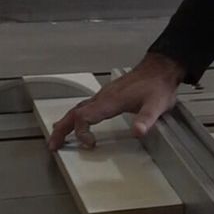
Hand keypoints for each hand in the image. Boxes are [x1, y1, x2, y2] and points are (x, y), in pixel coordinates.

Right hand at [46, 53, 184, 150]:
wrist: (161, 68)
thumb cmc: (158, 86)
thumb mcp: (157, 105)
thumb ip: (146, 119)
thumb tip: (138, 132)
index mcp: (111, 101)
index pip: (84, 116)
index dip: (81, 132)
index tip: (90, 144)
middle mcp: (104, 97)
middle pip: (74, 112)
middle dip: (62, 129)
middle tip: (52, 145)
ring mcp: (104, 95)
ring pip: (78, 108)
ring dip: (66, 123)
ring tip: (57, 136)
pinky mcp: (108, 94)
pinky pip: (85, 105)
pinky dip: (76, 116)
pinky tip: (77, 121)